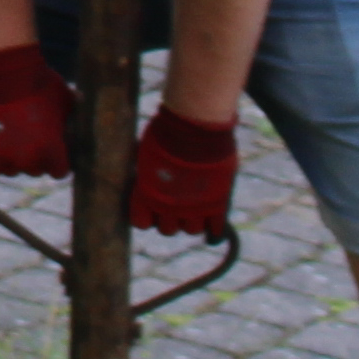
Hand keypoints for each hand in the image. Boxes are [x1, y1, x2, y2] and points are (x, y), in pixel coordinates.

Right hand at [0, 43, 73, 177]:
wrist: (1, 72)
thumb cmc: (37, 83)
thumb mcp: (64, 98)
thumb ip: (72, 114)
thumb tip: (81, 108)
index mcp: (53, 152)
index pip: (60, 171)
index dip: (56, 158)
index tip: (51, 146)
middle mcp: (29, 162)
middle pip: (34, 170)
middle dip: (33, 156)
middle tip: (26, 134)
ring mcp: (4, 160)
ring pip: (11, 169)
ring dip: (11, 157)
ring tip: (7, 134)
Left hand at [129, 109, 237, 236]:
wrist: (195, 128)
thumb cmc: (165, 133)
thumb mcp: (145, 152)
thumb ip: (146, 171)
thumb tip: (142, 174)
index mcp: (146, 196)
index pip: (141, 222)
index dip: (146, 215)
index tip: (149, 206)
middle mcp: (168, 208)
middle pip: (167, 230)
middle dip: (169, 218)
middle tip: (174, 203)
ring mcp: (194, 209)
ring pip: (192, 230)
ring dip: (191, 220)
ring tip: (194, 206)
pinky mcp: (217, 205)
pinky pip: (215, 227)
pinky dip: (215, 225)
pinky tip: (213, 216)